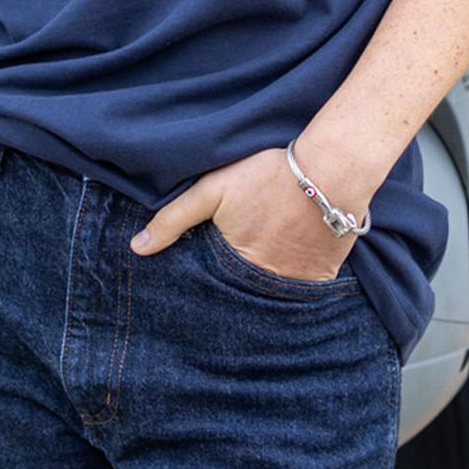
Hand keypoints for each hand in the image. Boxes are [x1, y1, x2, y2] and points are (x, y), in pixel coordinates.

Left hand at [129, 145, 366, 280]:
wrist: (330, 170)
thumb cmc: (268, 175)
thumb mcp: (213, 190)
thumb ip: (174, 218)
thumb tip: (138, 248)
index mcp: (235, 266)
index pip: (212, 288)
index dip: (206, 283)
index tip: (202, 280)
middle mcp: (265, 283)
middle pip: (242, 296)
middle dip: (233, 292)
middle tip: (232, 275)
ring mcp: (296, 285)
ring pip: (271, 298)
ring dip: (263, 290)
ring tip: (259, 271)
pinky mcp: (322, 279)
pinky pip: (303, 295)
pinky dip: (293, 287)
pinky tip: (287, 268)